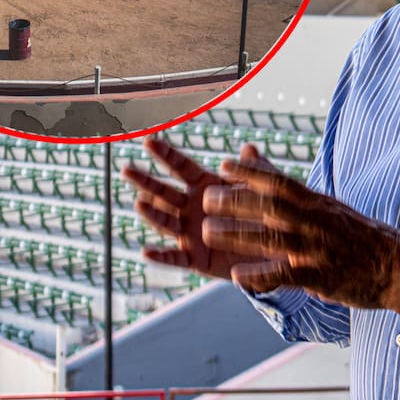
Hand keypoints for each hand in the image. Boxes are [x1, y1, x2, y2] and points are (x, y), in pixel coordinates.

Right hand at [124, 138, 273, 280]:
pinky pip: (175, 257)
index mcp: (205, 186)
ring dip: (151, 213)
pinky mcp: (195, 258)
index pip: (181, 167)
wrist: (273, 251)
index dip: (165, 154)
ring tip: (140, 203)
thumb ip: (254, 171)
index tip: (148, 141)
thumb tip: (250, 148)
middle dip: (146, 181)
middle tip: (127, 169)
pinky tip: (146, 252)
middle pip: (164, 192)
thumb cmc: (264, 213)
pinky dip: (160, 256)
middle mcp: (191, 208)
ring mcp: (190, 232)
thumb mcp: (262, 190)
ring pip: (166, 222)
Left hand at [203, 158, 399, 311]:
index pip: (281, 182)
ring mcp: (318, 249)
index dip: (251, 173)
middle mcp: (316, 221)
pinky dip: (261, 275)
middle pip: (272, 206)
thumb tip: (265, 165)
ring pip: (274, 238)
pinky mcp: (321, 277)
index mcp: (317, 203)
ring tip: (208, 232)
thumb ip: (292, 190)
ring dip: (239, 234)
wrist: (398, 267)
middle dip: (238, 201)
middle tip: (206, 198)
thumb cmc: (358, 235)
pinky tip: (238, 276)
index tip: (223, 166)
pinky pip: (286, 275)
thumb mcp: (328, 207)